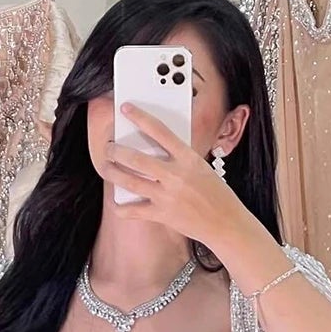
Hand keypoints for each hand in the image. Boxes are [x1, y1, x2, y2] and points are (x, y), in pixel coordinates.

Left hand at [103, 104, 252, 250]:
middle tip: (108, 147)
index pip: (160, 131)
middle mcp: (175, 176)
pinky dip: (121, 207)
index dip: (140, 117)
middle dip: (117, 151)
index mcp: (187, 158)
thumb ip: (179, 158)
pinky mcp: (162, 215)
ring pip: (131, 182)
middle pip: (137, 159)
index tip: (126, 108)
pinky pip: (134, 211)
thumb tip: (155, 149)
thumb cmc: (216, 193)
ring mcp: (167, 196)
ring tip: (105, 167)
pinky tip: (115, 202)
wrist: (225, 222)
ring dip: (113, 173)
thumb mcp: (200, 167)